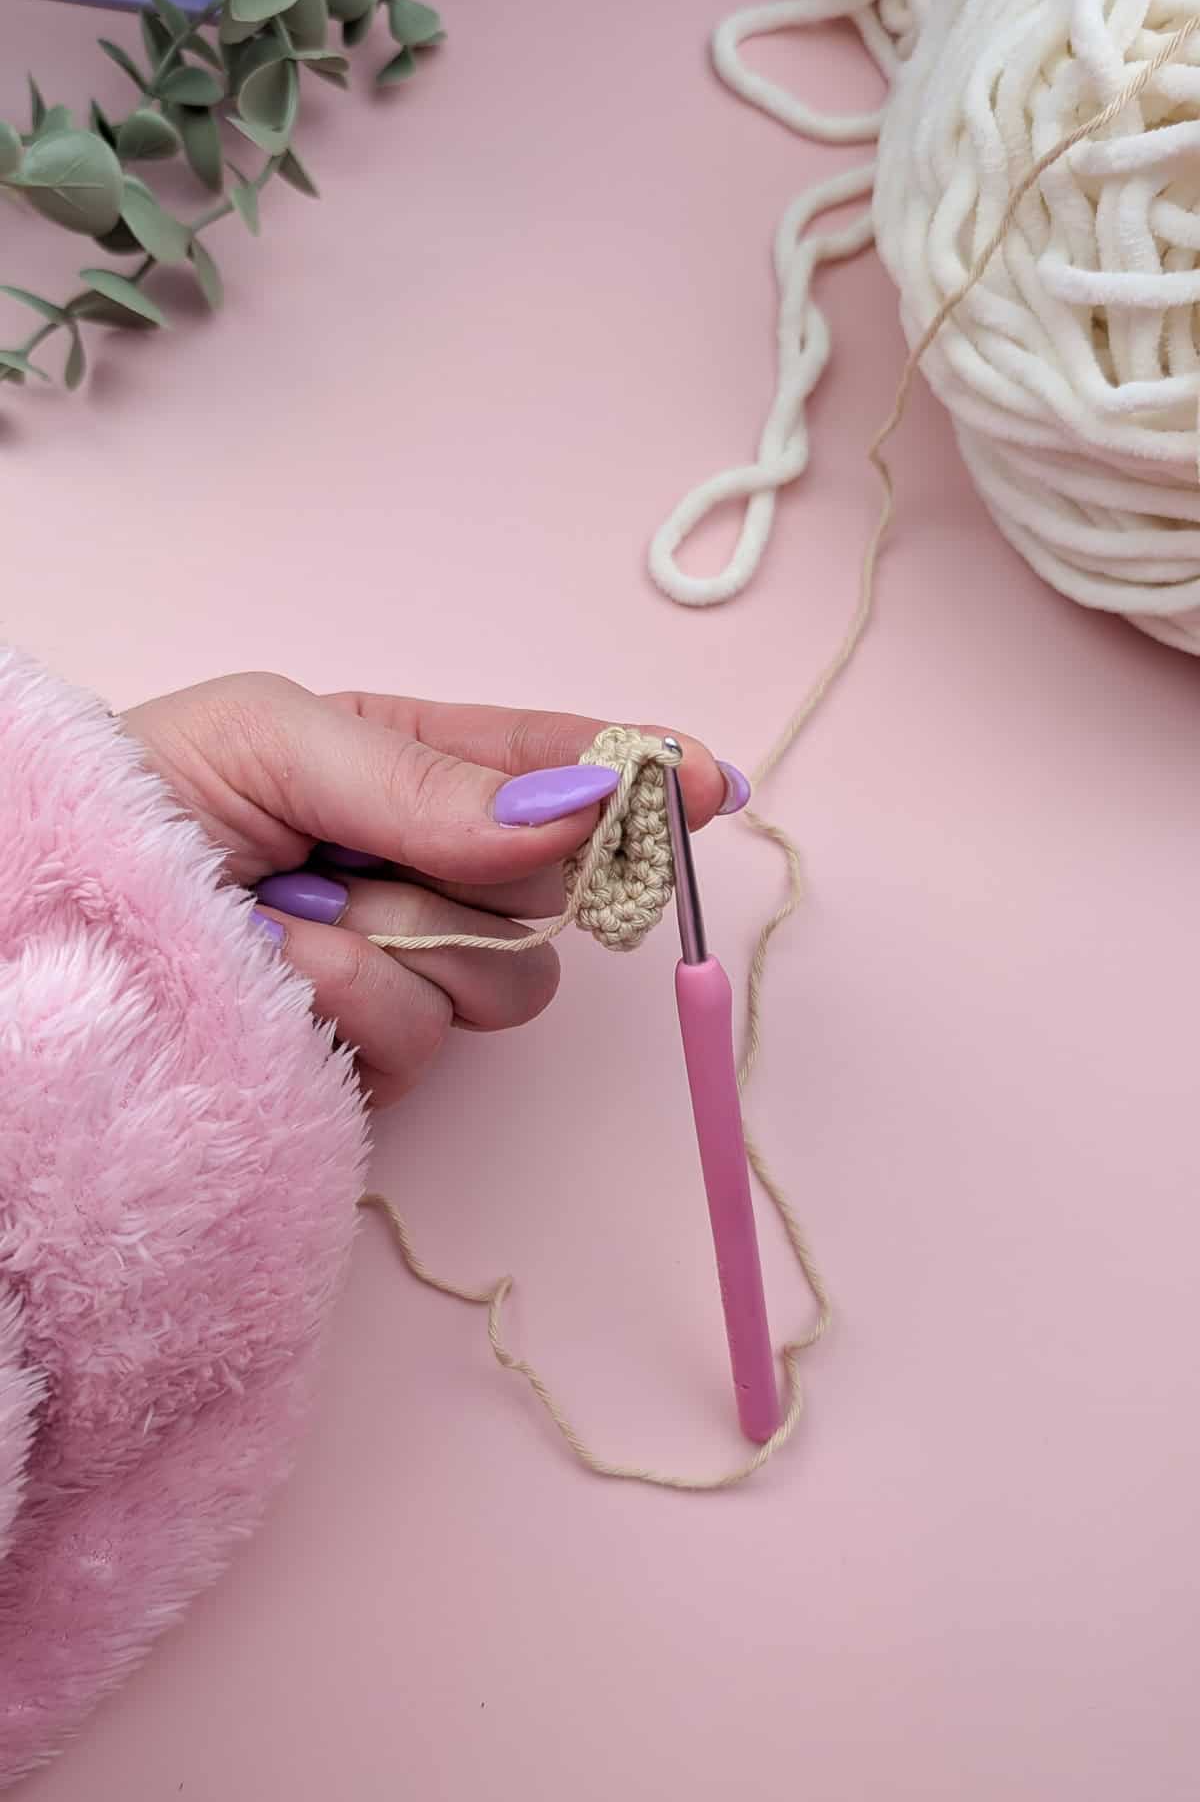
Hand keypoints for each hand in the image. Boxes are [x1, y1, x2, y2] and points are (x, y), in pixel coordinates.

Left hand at [122, 675, 747, 1104]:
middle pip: (558, 880)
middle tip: (371, 855)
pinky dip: (347, 1001)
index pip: (553, 768)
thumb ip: (423, 775)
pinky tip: (275, 980)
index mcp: (411, 768)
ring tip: (286, 916)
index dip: (639, 775)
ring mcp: (410, 971)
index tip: (705, 783)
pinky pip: (427, 1036)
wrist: (46, 928)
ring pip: (509, 974)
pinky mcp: (378, 1060)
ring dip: (396, 938)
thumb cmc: (142, 803)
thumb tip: (570, 809)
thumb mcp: (272, 741)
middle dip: (486, 865)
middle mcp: (428, 872)